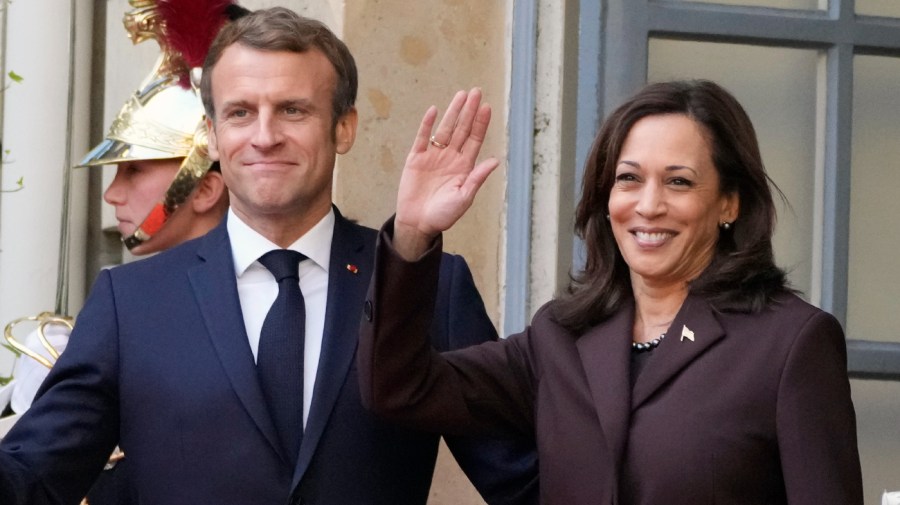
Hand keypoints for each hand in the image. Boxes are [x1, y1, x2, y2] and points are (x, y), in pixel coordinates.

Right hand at [394, 88, 498, 259]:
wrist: (418, 223)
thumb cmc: (443, 215)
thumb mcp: (464, 198)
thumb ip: (477, 178)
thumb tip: (495, 161)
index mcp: (464, 166)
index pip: (474, 139)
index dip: (480, 123)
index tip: (486, 107)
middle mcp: (450, 157)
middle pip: (462, 129)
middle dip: (469, 111)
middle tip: (476, 92)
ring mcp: (433, 156)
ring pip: (445, 129)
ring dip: (453, 112)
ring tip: (461, 95)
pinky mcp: (416, 159)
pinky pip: (422, 138)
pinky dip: (427, 124)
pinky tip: (434, 111)